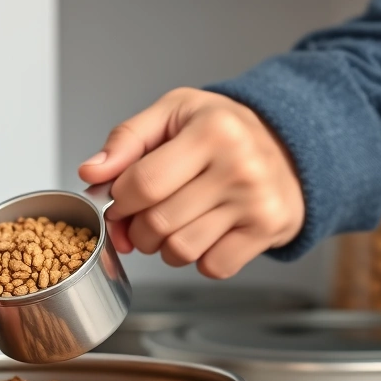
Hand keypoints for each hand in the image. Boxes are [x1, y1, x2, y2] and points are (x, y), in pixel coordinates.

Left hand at [78, 87, 304, 278]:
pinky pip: (212, 267)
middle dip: (136, 228)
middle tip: (142, 216)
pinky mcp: (267, 231)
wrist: (289, 145)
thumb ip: (127, 139)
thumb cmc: (223, 130)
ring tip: (173, 224)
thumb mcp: (174, 113)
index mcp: (212, 130)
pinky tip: (205, 234)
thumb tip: (91, 173)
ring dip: (164, 247)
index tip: (119, 200)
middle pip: (157, 223)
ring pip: (181, 251)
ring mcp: (256, 203)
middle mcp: (239, 167)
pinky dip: (199, 259)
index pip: (142, 184)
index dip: (118, 200)